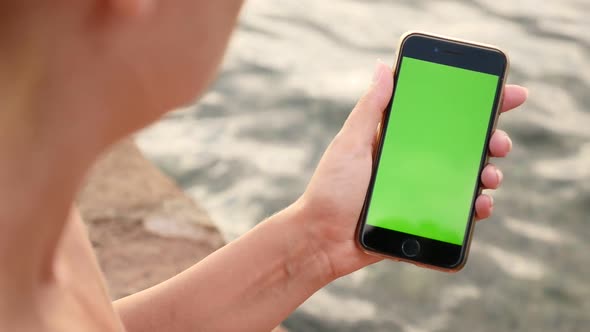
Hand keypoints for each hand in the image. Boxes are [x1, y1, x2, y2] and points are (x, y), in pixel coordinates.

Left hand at [296, 61, 527, 278]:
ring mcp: (421, 191)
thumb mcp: (349, 145)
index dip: (476, 104)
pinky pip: (458, 212)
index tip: (507, 94)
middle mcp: (414, 163)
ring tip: (489, 176)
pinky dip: (475, 208)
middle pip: (463, 146)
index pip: (442, 116)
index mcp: (398, 140)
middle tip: (499, 142)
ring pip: (466, 178)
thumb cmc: (330, 190)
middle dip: (490, 140)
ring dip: (488, 173)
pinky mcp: (424, 218)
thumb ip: (370, 110)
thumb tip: (383, 67)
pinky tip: (480, 206)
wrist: (322, 241)